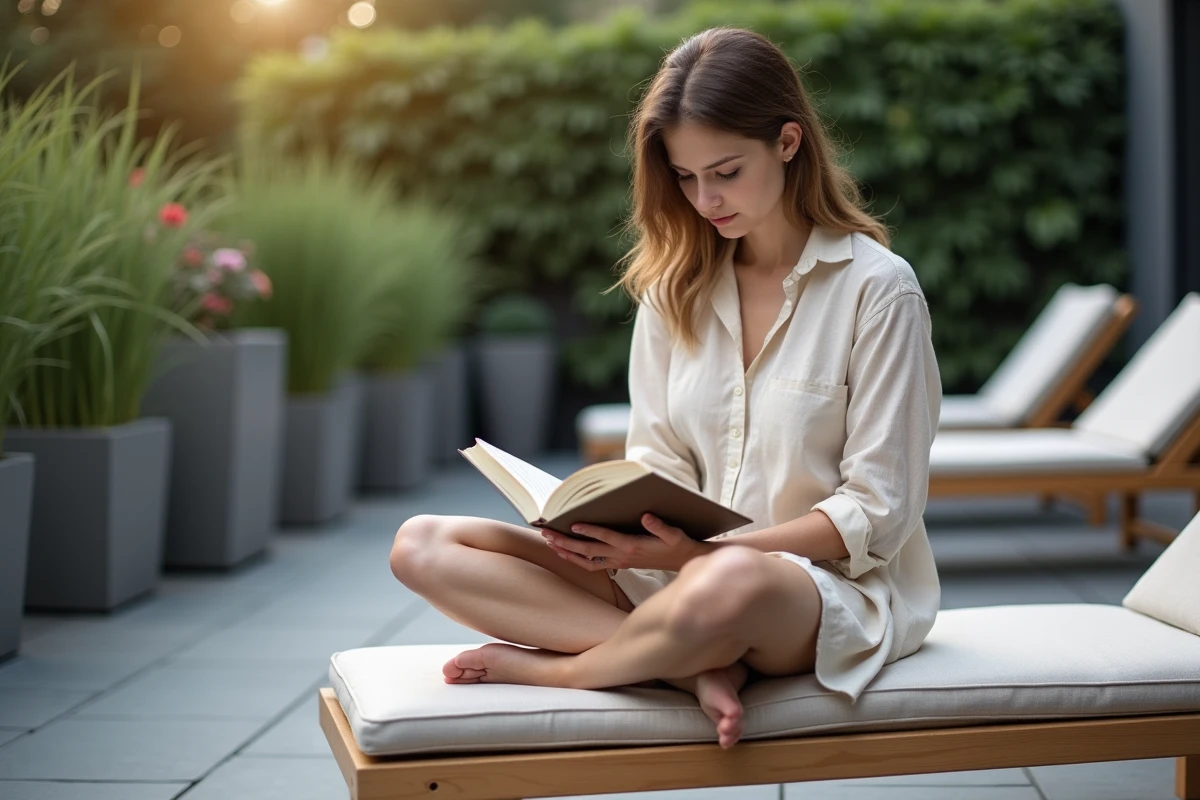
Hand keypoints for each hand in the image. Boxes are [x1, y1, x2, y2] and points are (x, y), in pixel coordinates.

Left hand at [541, 513, 705, 571]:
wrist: (682, 562)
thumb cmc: (677, 544)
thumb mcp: (673, 534)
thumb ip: (659, 526)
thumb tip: (646, 516)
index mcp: (633, 545)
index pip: (606, 537)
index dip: (589, 530)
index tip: (572, 524)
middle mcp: (622, 556)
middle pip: (588, 550)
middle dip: (566, 542)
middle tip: (547, 533)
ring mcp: (618, 561)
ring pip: (586, 560)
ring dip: (566, 552)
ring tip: (549, 543)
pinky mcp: (618, 564)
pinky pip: (592, 565)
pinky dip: (576, 560)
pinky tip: (565, 553)